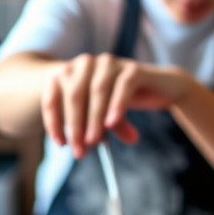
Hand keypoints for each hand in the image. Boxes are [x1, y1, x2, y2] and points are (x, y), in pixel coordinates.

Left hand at [41, 53, 192, 157]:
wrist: (160, 87)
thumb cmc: (123, 101)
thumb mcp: (103, 117)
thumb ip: (92, 127)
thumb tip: (81, 149)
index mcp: (71, 72)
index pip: (53, 96)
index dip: (53, 121)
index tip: (60, 144)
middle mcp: (87, 63)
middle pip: (75, 95)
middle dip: (75, 126)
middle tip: (79, 151)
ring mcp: (110, 63)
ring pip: (97, 90)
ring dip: (94, 119)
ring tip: (94, 141)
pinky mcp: (132, 68)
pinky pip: (122, 87)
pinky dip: (116, 106)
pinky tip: (112, 123)